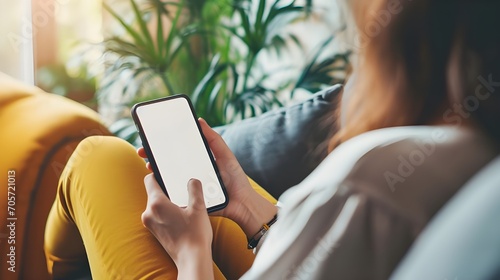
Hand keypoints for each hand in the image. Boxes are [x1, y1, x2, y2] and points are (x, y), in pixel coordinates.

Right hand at [137, 118, 276, 236]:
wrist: (242, 203)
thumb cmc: (235, 179)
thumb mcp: (225, 155)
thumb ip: (214, 140)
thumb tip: (200, 120)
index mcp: (197, 162)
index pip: (176, 152)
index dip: (163, 146)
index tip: (151, 139)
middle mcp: (190, 174)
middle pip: (167, 165)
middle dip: (153, 158)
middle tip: (144, 152)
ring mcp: (188, 188)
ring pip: (167, 180)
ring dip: (155, 173)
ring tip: (150, 166)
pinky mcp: (189, 201)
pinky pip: (174, 196)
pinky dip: (164, 191)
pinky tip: (158, 184)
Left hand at [141, 175, 212, 277]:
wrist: (192, 259)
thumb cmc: (194, 234)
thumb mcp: (198, 207)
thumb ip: (194, 188)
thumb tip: (192, 180)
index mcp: (157, 203)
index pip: (150, 179)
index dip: (158, 174)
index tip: (168, 174)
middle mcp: (149, 213)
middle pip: (153, 192)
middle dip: (167, 189)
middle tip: (182, 190)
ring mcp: (149, 223)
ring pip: (156, 204)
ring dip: (167, 201)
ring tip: (184, 205)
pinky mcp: (153, 231)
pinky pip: (157, 214)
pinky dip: (166, 212)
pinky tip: (181, 216)